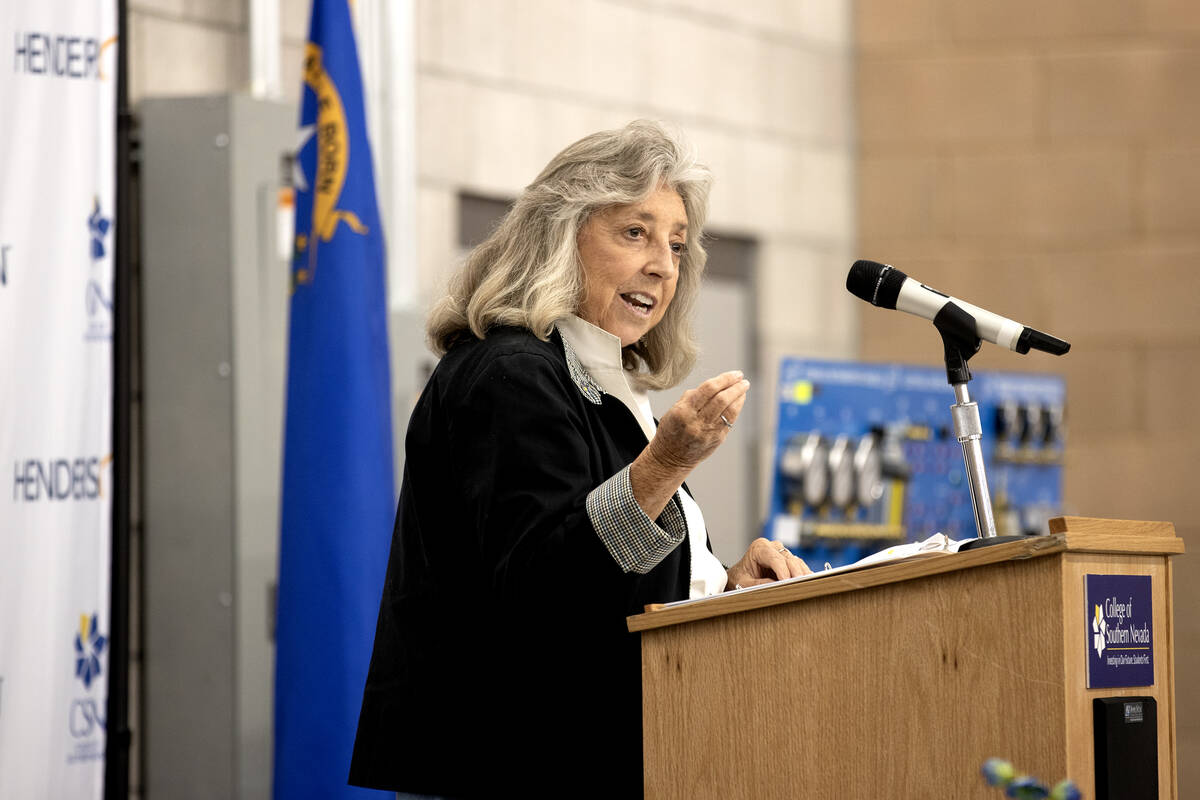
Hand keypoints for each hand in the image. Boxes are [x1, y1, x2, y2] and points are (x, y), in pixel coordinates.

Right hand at [629, 370, 748, 520]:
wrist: (670, 457)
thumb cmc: (672, 430)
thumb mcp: (674, 409)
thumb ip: (693, 396)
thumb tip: (715, 385)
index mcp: (684, 411)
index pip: (708, 389)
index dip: (724, 379)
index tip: (734, 374)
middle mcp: (697, 422)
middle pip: (721, 399)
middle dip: (735, 386)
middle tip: (742, 378)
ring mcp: (708, 432)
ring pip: (729, 411)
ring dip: (739, 396)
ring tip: (743, 387)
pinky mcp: (717, 439)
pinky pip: (730, 420)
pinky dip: (737, 408)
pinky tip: (739, 400)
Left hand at [725, 537, 811, 589]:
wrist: (740, 577)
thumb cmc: (740, 579)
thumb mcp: (743, 583)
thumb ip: (757, 584)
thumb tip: (775, 586)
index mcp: (759, 548)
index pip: (774, 558)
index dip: (782, 570)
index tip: (787, 582)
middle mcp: (772, 547)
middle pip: (788, 559)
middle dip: (795, 573)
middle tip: (800, 586)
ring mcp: (782, 553)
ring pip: (797, 562)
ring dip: (802, 574)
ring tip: (807, 587)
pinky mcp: (789, 561)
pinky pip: (800, 567)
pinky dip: (804, 575)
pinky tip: (809, 584)